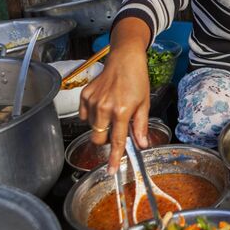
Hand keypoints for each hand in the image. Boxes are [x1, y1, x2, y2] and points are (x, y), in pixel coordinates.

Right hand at [79, 18, 150, 174]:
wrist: (125, 58)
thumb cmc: (137, 79)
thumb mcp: (144, 103)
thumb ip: (141, 126)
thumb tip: (141, 144)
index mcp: (122, 111)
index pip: (118, 141)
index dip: (115, 158)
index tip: (111, 171)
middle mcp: (105, 107)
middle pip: (99, 138)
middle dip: (106, 141)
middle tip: (116, 131)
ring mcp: (92, 101)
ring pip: (92, 127)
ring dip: (101, 126)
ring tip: (112, 112)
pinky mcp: (84, 95)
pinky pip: (84, 115)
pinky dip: (92, 116)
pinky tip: (103, 106)